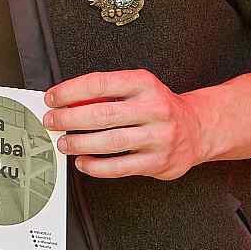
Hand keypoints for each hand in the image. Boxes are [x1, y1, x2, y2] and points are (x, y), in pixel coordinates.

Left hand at [43, 70, 208, 180]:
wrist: (198, 128)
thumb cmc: (159, 108)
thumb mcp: (138, 89)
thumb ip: (107, 94)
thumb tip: (67, 102)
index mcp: (145, 84)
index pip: (100, 83)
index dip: (71, 91)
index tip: (52, 98)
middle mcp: (155, 109)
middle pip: (102, 114)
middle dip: (69, 119)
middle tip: (52, 121)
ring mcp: (158, 136)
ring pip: (110, 142)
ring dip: (80, 144)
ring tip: (64, 143)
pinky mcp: (158, 161)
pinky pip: (120, 167)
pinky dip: (96, 166)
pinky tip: (83, 162)